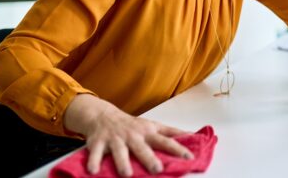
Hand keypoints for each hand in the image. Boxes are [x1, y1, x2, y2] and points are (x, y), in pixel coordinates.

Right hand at [64, 94, 193, 176]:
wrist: (104, 116)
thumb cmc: (133, 125)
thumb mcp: (153, 126)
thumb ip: (172, 133)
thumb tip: (194, 136)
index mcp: (148, 133)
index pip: (166, 140)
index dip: (178, 148)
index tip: (189, 157)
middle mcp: (133, 136)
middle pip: (142, 148)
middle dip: (150, 158)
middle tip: (158, 169)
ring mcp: (116, 139)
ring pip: (120, 152)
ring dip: (123, 162)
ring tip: (127, 174)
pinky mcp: (99, 143)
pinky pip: (95, 153)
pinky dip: (93, 162)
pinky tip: (93, 171)